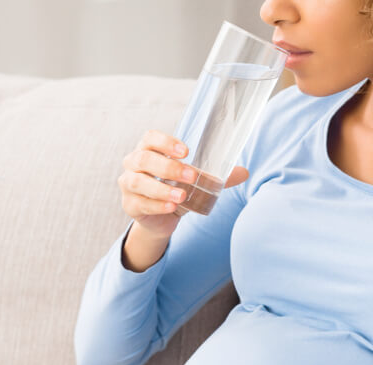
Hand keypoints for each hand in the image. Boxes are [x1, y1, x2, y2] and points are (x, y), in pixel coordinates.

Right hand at [118, 129, 248, 237]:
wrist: (162, 219)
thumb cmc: (176, 190)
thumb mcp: (195, 182)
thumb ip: (215, 176)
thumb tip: (244, 172)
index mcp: (149, 149)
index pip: (150, 137)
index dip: (165, 142)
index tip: (186, 151)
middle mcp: (134, 164)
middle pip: (143, 158)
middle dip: (169, 167)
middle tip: (192, 176)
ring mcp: (128, 184)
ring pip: (139, 182)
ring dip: (162, 189)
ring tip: (182, 196)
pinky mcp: (130, 205)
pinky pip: (140, 204)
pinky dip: (157, 206)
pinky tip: (171, 208)